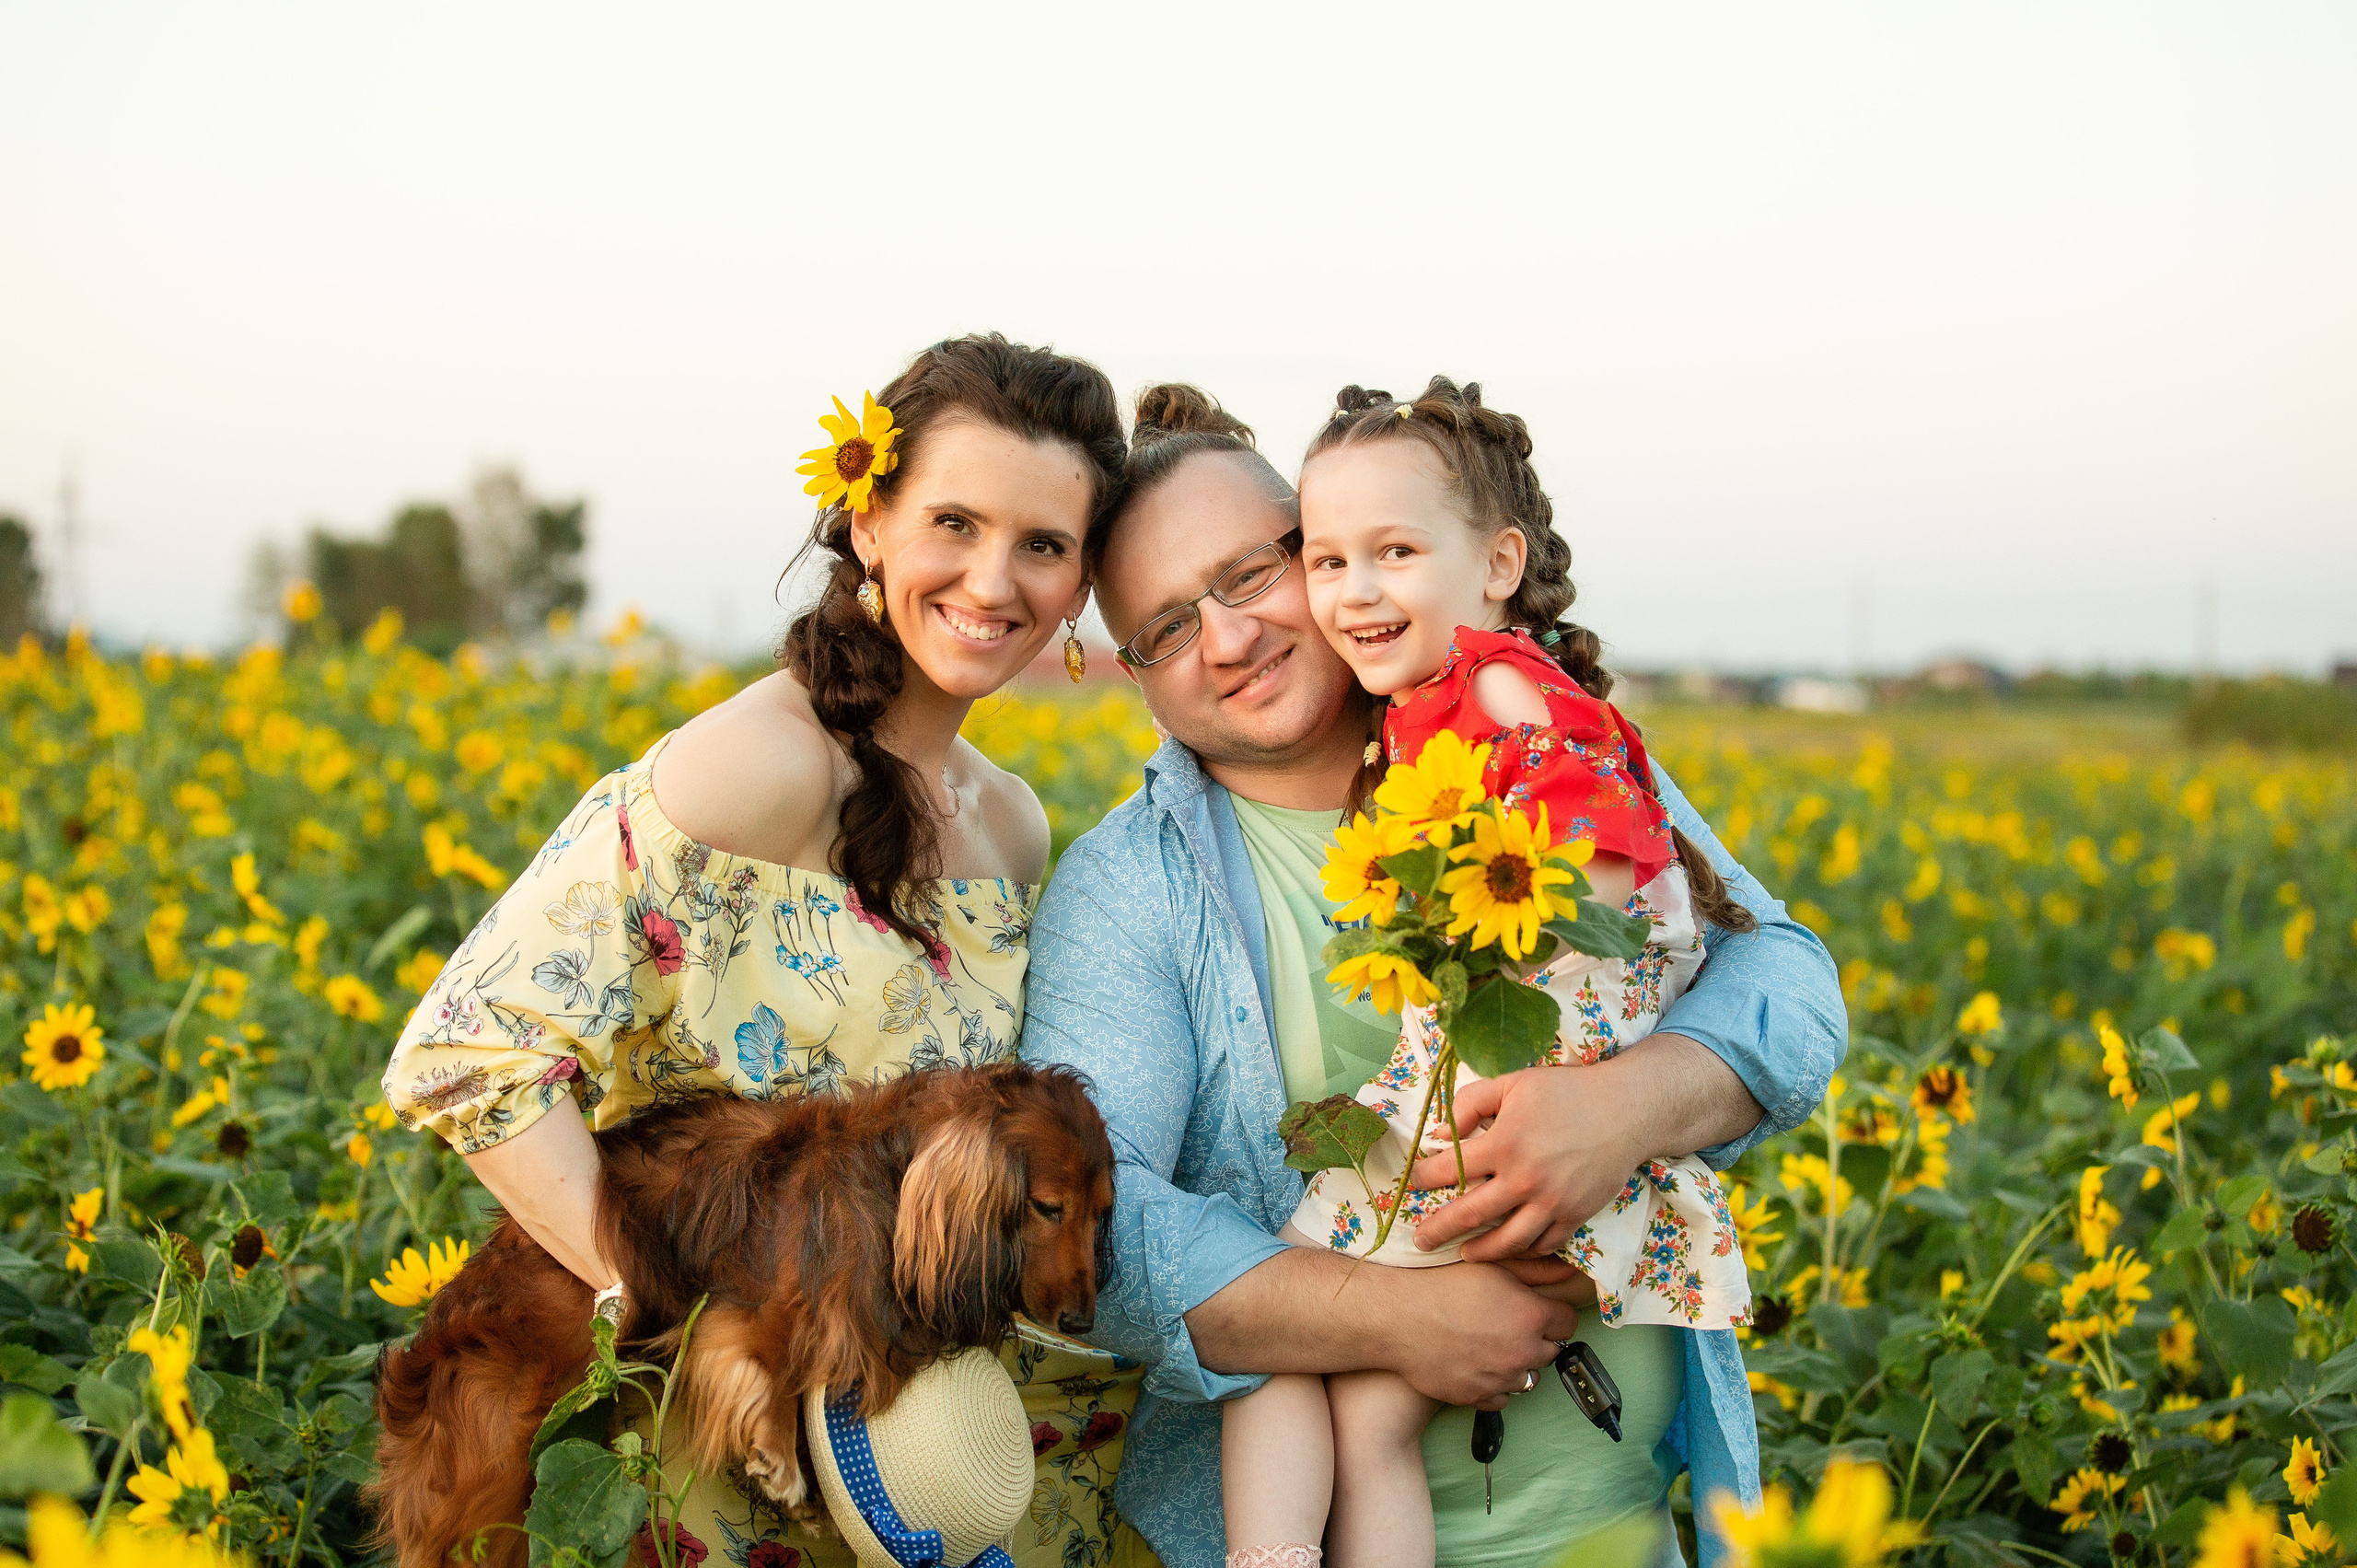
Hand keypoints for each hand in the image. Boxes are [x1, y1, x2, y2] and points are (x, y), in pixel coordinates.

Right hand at [1378, 1261, 1579, 1409]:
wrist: (1398, 1317)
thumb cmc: (1442, 1284)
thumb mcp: (1491, 1267)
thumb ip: (1535, 1272)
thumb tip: (1567, 1272)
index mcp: (1532, 1316)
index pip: (1568, 1323)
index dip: (1552, 1314)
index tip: (1536, 1310)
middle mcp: (1523, 1352)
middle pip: (1550, 1352)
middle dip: (1535, 1340)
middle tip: (1506, 1325)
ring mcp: (1501, 1379)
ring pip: (1527, 1378)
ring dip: (1515, 1364)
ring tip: (1488, 1345)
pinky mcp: (1478, 1398)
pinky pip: (1501, 1398)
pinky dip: (1494, 1385)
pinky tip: (1475, 1365)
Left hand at [1407, 1058, 1650, 1261]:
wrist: (1626, 1109)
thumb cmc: (1567, 1091)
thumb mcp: (1513, 1083)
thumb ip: (1471, 1103)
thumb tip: (1441, 1136)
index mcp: (1504, 1143)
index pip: (1450, 1170)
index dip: (1425, 1179)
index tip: (1413, 1185)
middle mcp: (1524, 1179)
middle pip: (1469, 1215)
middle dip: (1438, 1230)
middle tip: (1420, 1241)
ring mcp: (1551, 1202)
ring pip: (1506, 1241)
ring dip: (1480, 1251)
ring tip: (1464, 1254)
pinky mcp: (1575, 1215)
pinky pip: (1544, 1244)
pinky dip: (1524, 1251)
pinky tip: (1511, 1247)